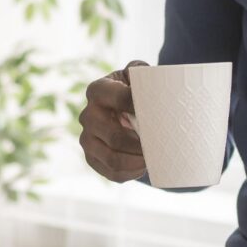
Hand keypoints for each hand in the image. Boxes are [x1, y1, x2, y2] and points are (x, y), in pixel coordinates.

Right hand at [80, 61, 149, 182]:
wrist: (121, 108)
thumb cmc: (133, 91)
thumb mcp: (136, 76)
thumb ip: (143, 72)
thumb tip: (154, 80)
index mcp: (98, 90)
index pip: (119, 98)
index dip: (139, 107)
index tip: (159, 114)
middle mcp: (87, 114)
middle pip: (114, 136)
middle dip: (139, 145)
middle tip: (159, 146)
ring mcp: (86, 138)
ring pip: (111, 158)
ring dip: (135, 162)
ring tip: (152, 159)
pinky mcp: (91, 157)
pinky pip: (110, 172)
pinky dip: (129, 173)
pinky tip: (143, 168)